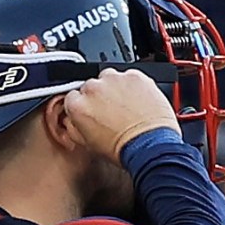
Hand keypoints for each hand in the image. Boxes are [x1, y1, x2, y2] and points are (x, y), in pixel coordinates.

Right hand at [59, 67, 178, 155]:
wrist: (152, 146)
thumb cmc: (124, 148)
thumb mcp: (88, 144)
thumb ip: (74, 127)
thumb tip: (73, 120)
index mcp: (78, 105)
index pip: (73, 96)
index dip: (84, 105)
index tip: (93, 111)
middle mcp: (94, 88)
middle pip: (91, 85)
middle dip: (100, 97)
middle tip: (113, 112)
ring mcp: (115, 80)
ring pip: (110, 78)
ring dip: (116, 88)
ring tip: (127, 107)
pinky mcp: (135, 76)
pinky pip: (130, 77)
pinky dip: (134, 86)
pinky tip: (138, 102)